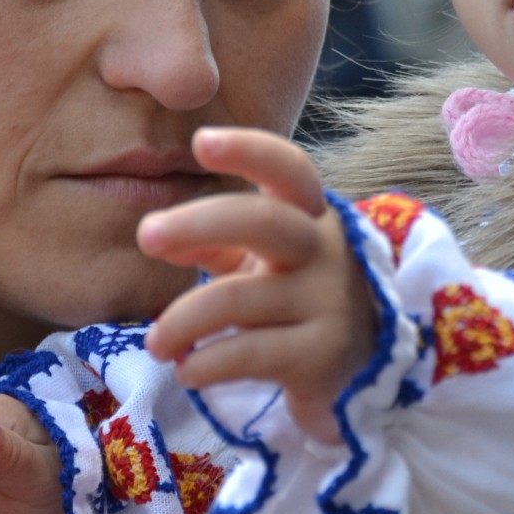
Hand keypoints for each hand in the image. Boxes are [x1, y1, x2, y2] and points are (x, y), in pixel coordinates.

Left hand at [141, 127, 377, 443]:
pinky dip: (205, 364)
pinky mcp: (321, 356)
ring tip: (156, 344)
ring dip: (182, 321)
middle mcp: (324, 252)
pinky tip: (188, 371)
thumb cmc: (298, 298)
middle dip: (198, 222)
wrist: (366, 367)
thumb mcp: (264, 261)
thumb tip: (160, 236)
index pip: (288, 170)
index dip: (247, 150)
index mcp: (309, 217)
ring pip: (237, 299)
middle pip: (264, 221)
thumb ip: (217, 241)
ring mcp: (327, 304)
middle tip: (147, 235)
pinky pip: (247, 354)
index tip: (200, 142)